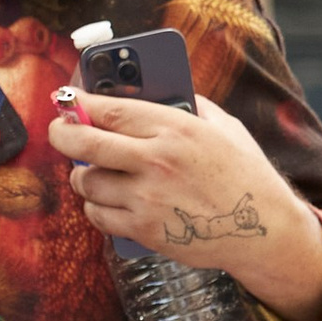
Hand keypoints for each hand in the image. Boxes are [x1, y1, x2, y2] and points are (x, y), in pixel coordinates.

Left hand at [46, 87, 321, 320]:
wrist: (263, 229)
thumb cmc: (245, 174)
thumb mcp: (224, 127)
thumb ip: (189, 106)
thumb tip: (156, 91)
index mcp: (175, 128)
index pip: (110, 110)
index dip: (78, 104)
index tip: (64, 100)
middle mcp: (156, 160)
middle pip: (85, 144)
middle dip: (62, 134)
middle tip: (58, 131)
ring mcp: (147, 197)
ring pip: (87, 182)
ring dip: (83, 176)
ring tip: (90, 171)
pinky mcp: (144, 229)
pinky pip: (98, 215)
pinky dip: (95, 206)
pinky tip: (106, 200)